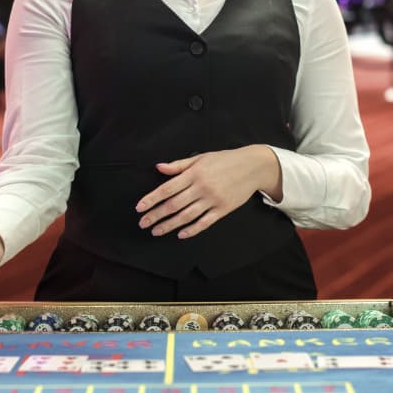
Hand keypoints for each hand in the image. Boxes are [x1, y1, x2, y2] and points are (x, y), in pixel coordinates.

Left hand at [135, 145, 280, 239]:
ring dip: (169, 225)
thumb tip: (159, 167)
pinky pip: (204, 222)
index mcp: (194, 173)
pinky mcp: (223, 209)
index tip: (140, 207)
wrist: (252, 167)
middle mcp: (201, 187)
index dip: (151, 199)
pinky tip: (180, 234)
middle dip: (156, 215)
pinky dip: (191, 230)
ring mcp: (212, 200)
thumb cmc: (225, 160)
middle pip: (173, 205)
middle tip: (143, 223)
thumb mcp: (200, 158)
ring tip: (156, 231)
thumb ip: (179, 165)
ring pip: (186, 216)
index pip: (167, 188)